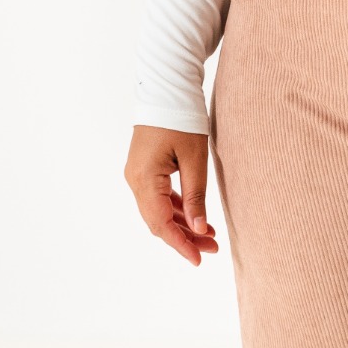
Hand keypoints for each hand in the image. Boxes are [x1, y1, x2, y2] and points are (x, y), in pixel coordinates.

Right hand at [125, 125, 220, 265]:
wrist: (169, 88)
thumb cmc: (183, 118)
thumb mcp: (195, 158)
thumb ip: (196, 196)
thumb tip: (199, 229)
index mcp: (144, 179)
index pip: (161, 223)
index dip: (180, 244)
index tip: (198, 260)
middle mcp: (135, 180)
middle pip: (159, 220)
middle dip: (185, 237)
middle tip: (213, 248)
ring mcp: (137, 175)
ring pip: (159, 210)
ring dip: (182, 224)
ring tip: (210, 235)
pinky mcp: (145, 169)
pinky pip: (159, 197)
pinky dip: (177, 209)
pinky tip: (196, 217)